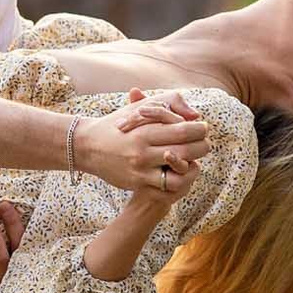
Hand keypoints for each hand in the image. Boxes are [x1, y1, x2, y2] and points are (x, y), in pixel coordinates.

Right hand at [72, 88, 210, 197]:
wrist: (89, 146)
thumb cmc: (120, 124)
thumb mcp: (141, 108)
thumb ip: (169, 104)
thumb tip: (194, 115)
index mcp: (146, 129)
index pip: (185, 130)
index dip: (200, 130)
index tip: (202, 128)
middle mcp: (144, 151)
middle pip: (187, 151)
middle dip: (202, 147)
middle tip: (204, 143)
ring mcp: (141, 170)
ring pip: (180, 174)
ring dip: (193, 168)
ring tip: (193, 160)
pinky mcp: (138, 183)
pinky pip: (167, 187)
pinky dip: (179, 180)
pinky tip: (180, 172)